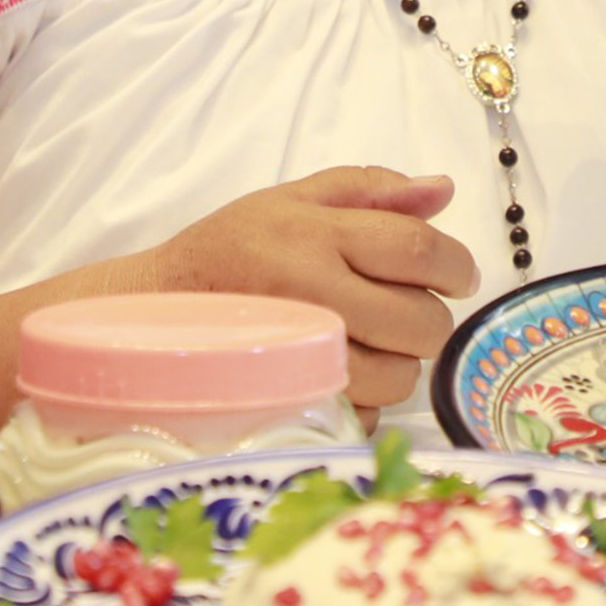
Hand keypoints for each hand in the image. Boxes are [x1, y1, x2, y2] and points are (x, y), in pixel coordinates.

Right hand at [143, 166, 478, 420]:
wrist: (149, 311)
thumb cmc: (229, 248)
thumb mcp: (294, 198)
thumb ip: (371, 189)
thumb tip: (443, 190)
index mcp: (317, 235)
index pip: (419, 251)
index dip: (456, 266)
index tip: (456, 275)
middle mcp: (311, 293)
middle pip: (420, 322)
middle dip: (429, 320)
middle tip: (407, 312)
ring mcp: (298, 354)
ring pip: (397, 378)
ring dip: (399, 365)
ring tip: (367, 343)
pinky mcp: (286, 402)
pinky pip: (361, 416)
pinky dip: (362, 403)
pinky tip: (337, 374)